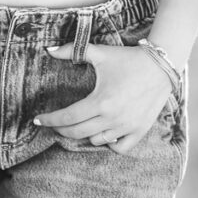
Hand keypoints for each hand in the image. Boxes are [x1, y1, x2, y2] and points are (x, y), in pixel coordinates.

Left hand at [34, 42, 172, 153]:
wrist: (160, 66)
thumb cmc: (127, 59)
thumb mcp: (100, 53)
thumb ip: (72, 50)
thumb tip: (48, 49)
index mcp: (100, 101)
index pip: (68, 118)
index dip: (50, 120)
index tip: (37, 120)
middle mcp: (112, 119)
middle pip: (78, 133)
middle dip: (61, 129)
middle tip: (53, 123)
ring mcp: (127, 127)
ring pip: (96, 141)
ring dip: (85, 134)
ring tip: (80, 124)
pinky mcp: (139, 131)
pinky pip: (119, 148)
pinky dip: (108, 143)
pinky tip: (103, 133)